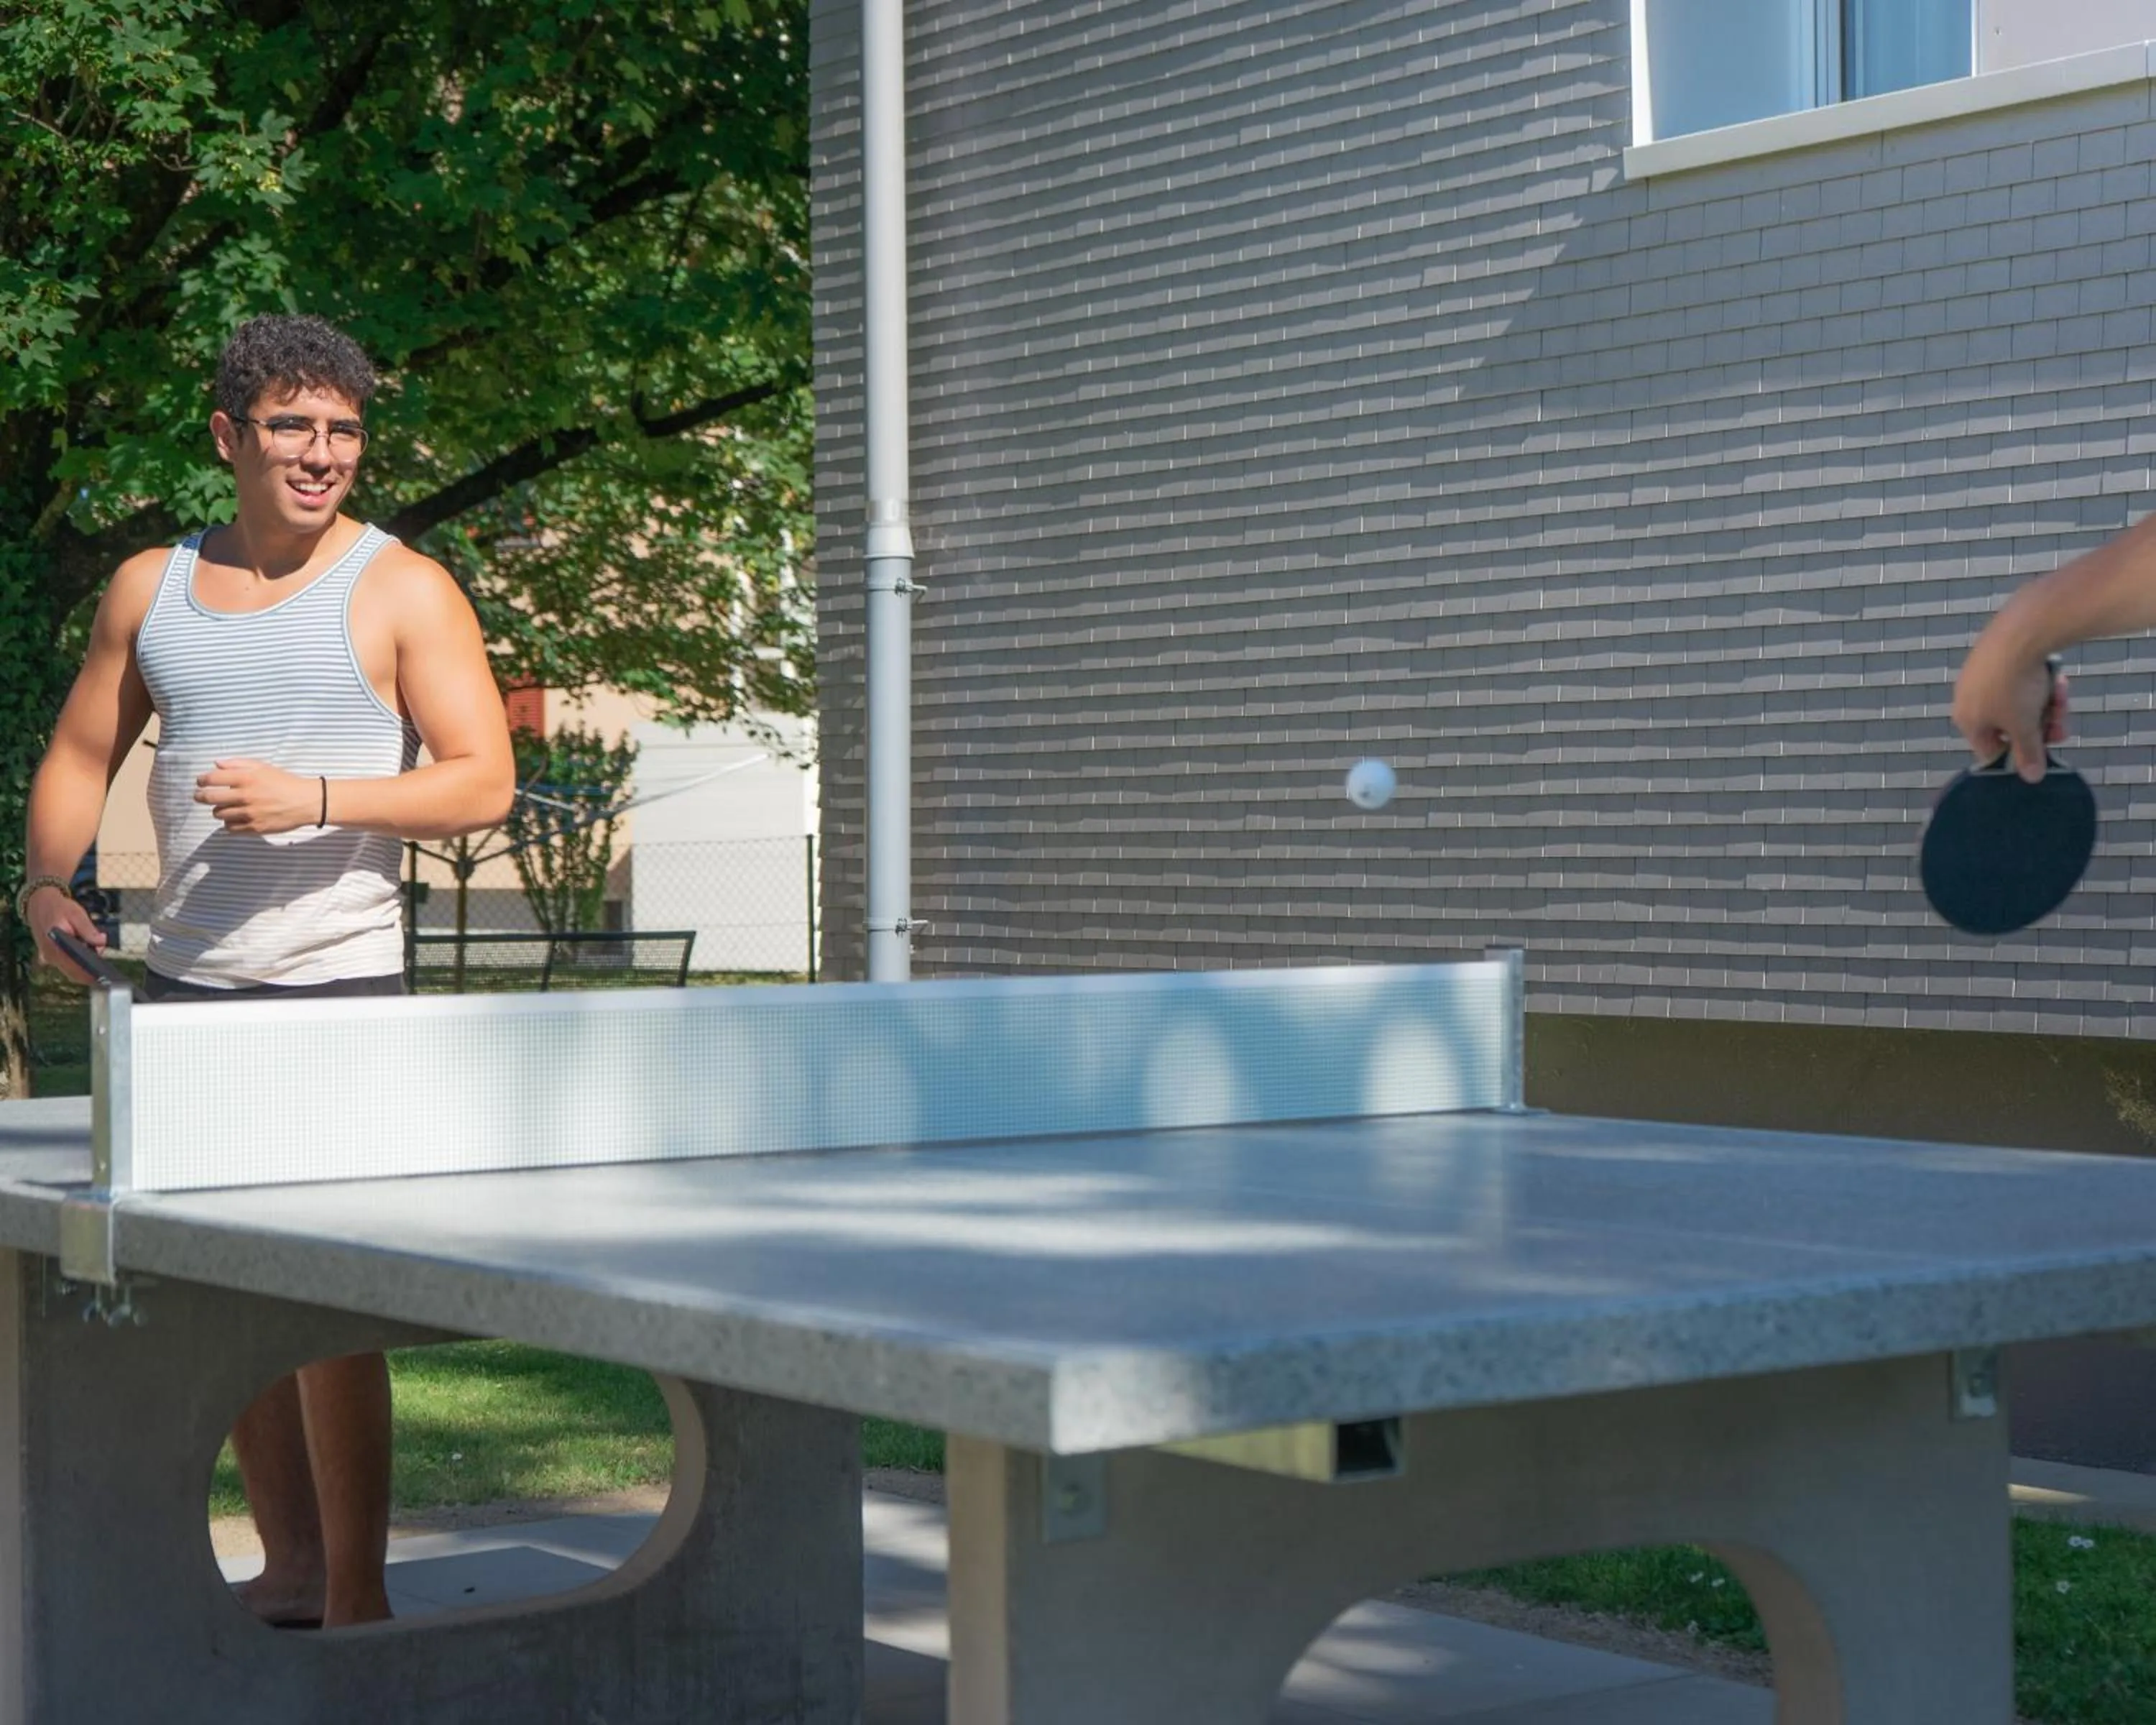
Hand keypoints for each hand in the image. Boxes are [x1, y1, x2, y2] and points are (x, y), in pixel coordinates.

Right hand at [27, 888, 104, 983]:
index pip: (76, 968)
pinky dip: (78, 964)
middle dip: (92, 970)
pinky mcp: (50, 956)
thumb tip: (101, 943)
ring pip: (71, 970)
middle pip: (74, 973)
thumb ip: (88, 930)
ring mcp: (49, 958)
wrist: (40, 903)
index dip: (91, 974)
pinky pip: (67, 965)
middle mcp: (51, 956)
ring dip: (85, 966)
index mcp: (56, 946)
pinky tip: (89, 953)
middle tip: (106, 962)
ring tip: (96, 950)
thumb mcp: (77, 914)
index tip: (106, 976)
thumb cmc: (60, 908)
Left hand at [195, 759, 320, 833]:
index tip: (200, 782)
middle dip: (200, 797)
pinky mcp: (254, 828)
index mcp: (246, 778)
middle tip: (199, 796)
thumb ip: (238, 763)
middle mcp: (245, 796)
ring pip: (219, 814)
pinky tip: (235, 818)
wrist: (306, 801)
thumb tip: (216, 764)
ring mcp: (249, 813)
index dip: (201, 781)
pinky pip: (230, 828)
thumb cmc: (284, 782)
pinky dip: (229, 823)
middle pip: (209, 798)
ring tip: (224, 807)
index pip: (212, 779)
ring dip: (218, 810)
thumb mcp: (262, 767)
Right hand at [1952, 632, 2070, 783]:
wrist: (2019, 633)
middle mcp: (1967, 700)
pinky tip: (2054, 678)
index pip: (1992, 750)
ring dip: (2043, 705)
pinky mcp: (1994, 657)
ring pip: (2017, 702)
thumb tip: (2031, 779)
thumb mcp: (2026, 726)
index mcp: (1968, 721)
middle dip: (2038, 727)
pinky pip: (2018, 680)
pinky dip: (2037, 684)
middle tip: (2061, 724)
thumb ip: (2029, 753)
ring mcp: (1979, 677)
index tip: (2044, 750)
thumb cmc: (2015, 687)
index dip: (2020, 754)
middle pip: (2008, 726)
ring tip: (2060, 697)